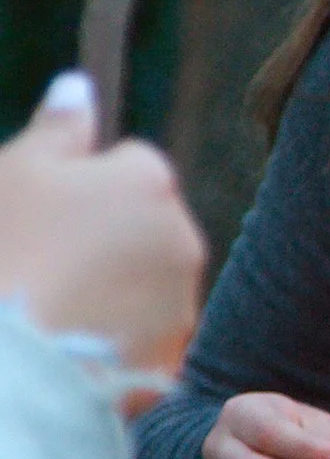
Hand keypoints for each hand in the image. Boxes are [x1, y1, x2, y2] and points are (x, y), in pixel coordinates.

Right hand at [0, 71, 203, 404]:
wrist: (9, 373)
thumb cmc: (1, 255)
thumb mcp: (15, 174)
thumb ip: (56, 129)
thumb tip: (80, 85)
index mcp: (148, 178)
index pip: (128, 164)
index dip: (78, 188)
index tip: (38, 216)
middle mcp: (183, 235)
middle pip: (144, 226)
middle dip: (102, 240)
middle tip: (35, 268)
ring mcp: (181, 302)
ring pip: (145, 285)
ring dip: (109, 293)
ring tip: (46, 317)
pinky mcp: (170, 362)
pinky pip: (141, 342)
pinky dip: (110, 345)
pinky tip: (65, 353)